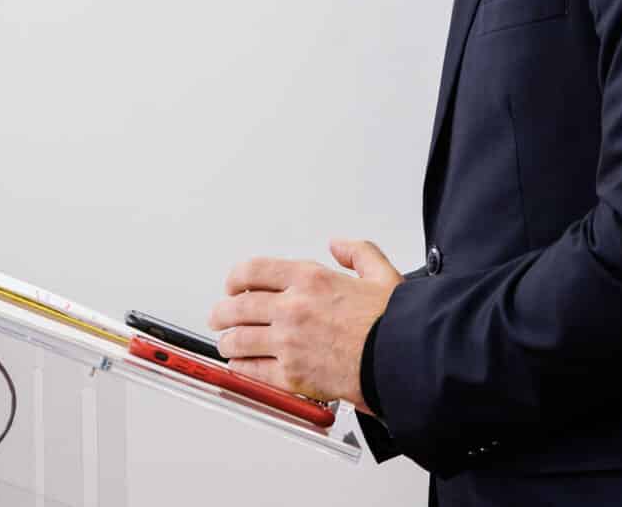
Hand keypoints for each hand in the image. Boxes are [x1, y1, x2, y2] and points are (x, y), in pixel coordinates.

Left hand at [209, 239, 401, 412]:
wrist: (402, 358)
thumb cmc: (393, 322)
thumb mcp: (381, 273)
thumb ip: (358, 252)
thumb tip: (340, 245)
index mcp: (309, 279)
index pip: (252, 271)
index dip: (234, 279)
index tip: (233, 286)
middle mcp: (292, 307)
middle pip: (236, 306)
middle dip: (222, 312)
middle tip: (219, 316)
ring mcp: (287, 342)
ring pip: (237, 339)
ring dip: (227, 341)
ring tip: (226, 343)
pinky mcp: (290, 375)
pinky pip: (251, 370)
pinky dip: (240, 367)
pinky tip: (240, 365)